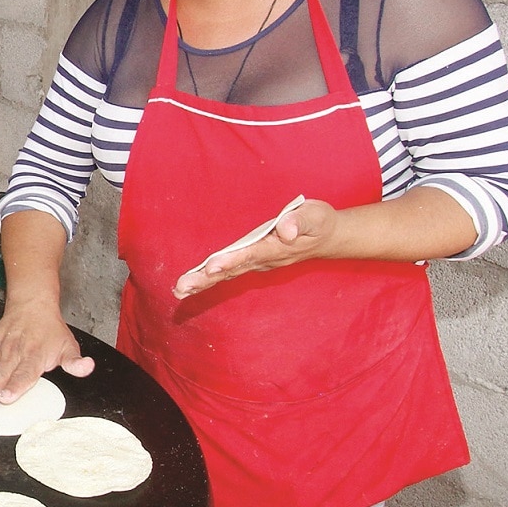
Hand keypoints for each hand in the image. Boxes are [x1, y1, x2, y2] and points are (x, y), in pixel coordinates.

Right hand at [0, 300, 94, 404]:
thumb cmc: (50, 330)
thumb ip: (75, 363)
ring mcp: (0, 348)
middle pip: (2, 373)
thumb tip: (87, 368)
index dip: (15, 386)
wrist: (34, 304)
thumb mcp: (69, 346)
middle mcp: (15, 353)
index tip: (6, 397)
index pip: (25, 374)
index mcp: (35, 357)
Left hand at [173, 198, 337, 298]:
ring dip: (203, 282)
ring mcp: (258, 263)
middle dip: (206, 278)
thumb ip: (300, 221)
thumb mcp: (316, 216)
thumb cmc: (319, 223)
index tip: (213, 266)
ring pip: (227, 274)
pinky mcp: (252, 260)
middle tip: (182, 287)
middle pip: (232, 270)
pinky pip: (228, 271)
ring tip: (179, 290)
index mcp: (276, 247)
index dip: (232, 260)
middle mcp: (264, 259)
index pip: (251, 254)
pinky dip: (209, 278)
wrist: (328, 238)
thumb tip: (286, 229)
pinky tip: (191, 285)